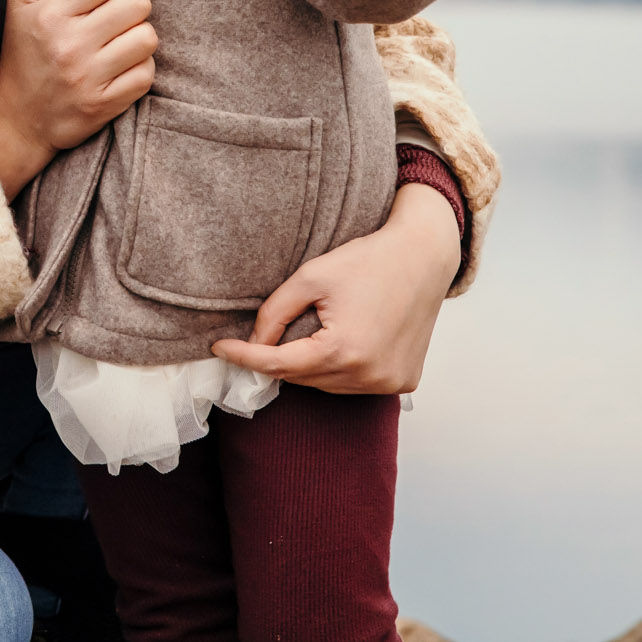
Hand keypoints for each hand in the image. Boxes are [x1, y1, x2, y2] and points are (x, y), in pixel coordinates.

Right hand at [0, 0, 158, 197]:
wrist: (17, 118)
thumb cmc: (23, 53)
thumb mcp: (19, 3)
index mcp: (51, 14)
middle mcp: (71, 45)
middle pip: (138, 4)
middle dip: (130, 6)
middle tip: (116, 17)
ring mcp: (90, 77)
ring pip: (148, 38)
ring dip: (138, 37)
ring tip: (119, 42)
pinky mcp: (105, 104)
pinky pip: (146, 74)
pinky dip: (139, 68)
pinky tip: (120, 67)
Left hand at [209, 184, 458, 392]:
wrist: (424, 256)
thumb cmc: (368, 260)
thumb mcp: (312, 276)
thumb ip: (275, 312)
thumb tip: (254, 342)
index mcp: (343, 351)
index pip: (277, 365)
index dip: (243, 356)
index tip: (218, 346)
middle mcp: (368, 375)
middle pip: (302, 377)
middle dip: (280, 358)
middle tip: (269, 331)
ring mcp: (388, 384)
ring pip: (328, 385)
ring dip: (312, 366)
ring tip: (317, 330)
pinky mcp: (404, 382)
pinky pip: (357, 384)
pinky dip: (342, 370)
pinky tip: (347, 341)